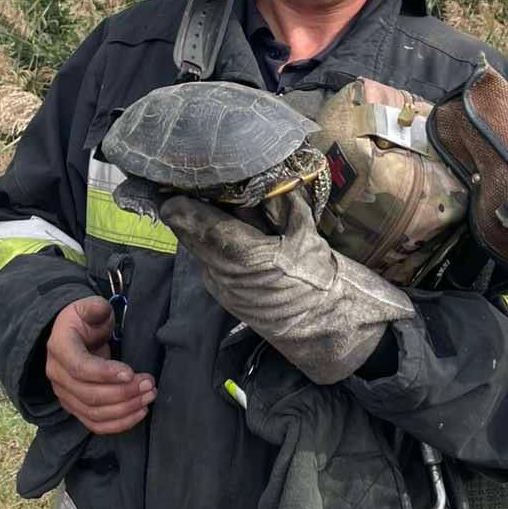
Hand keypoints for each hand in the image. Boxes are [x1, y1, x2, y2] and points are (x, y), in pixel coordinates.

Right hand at [45, 296, 154, 434]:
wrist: (73, 336)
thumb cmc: (84, 321)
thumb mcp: (88, 307)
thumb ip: (95, 307)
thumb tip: (102, 310)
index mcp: (59, 347)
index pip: (80, 367)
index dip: (105, 373)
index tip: (131, 372)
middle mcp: (57, 375)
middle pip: (89, 394)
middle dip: (124, 392)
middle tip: (149, 384)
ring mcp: (64, 394)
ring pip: (94, 413)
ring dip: (125, 409)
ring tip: (149, 396)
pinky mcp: (75, 408)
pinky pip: (95, 424)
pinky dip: (119, 423)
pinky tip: (140, 412)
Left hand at [160, 191, 415, 382]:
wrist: (330, 333)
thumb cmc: (323, 282)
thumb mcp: (307, 234)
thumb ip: (283, 202)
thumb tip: (266, 175)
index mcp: (243, 254)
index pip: (197, 223)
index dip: (182, 201)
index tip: (176, 181)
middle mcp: (223, 273)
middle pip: (189, 235)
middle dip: (188, 209)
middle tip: (191, 183)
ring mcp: (221, 289)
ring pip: (197, 249)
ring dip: (198, 227)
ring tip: (208, 201)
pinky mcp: (225, 298)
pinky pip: (208, 263)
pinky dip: (210, 245)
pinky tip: (226, 230)